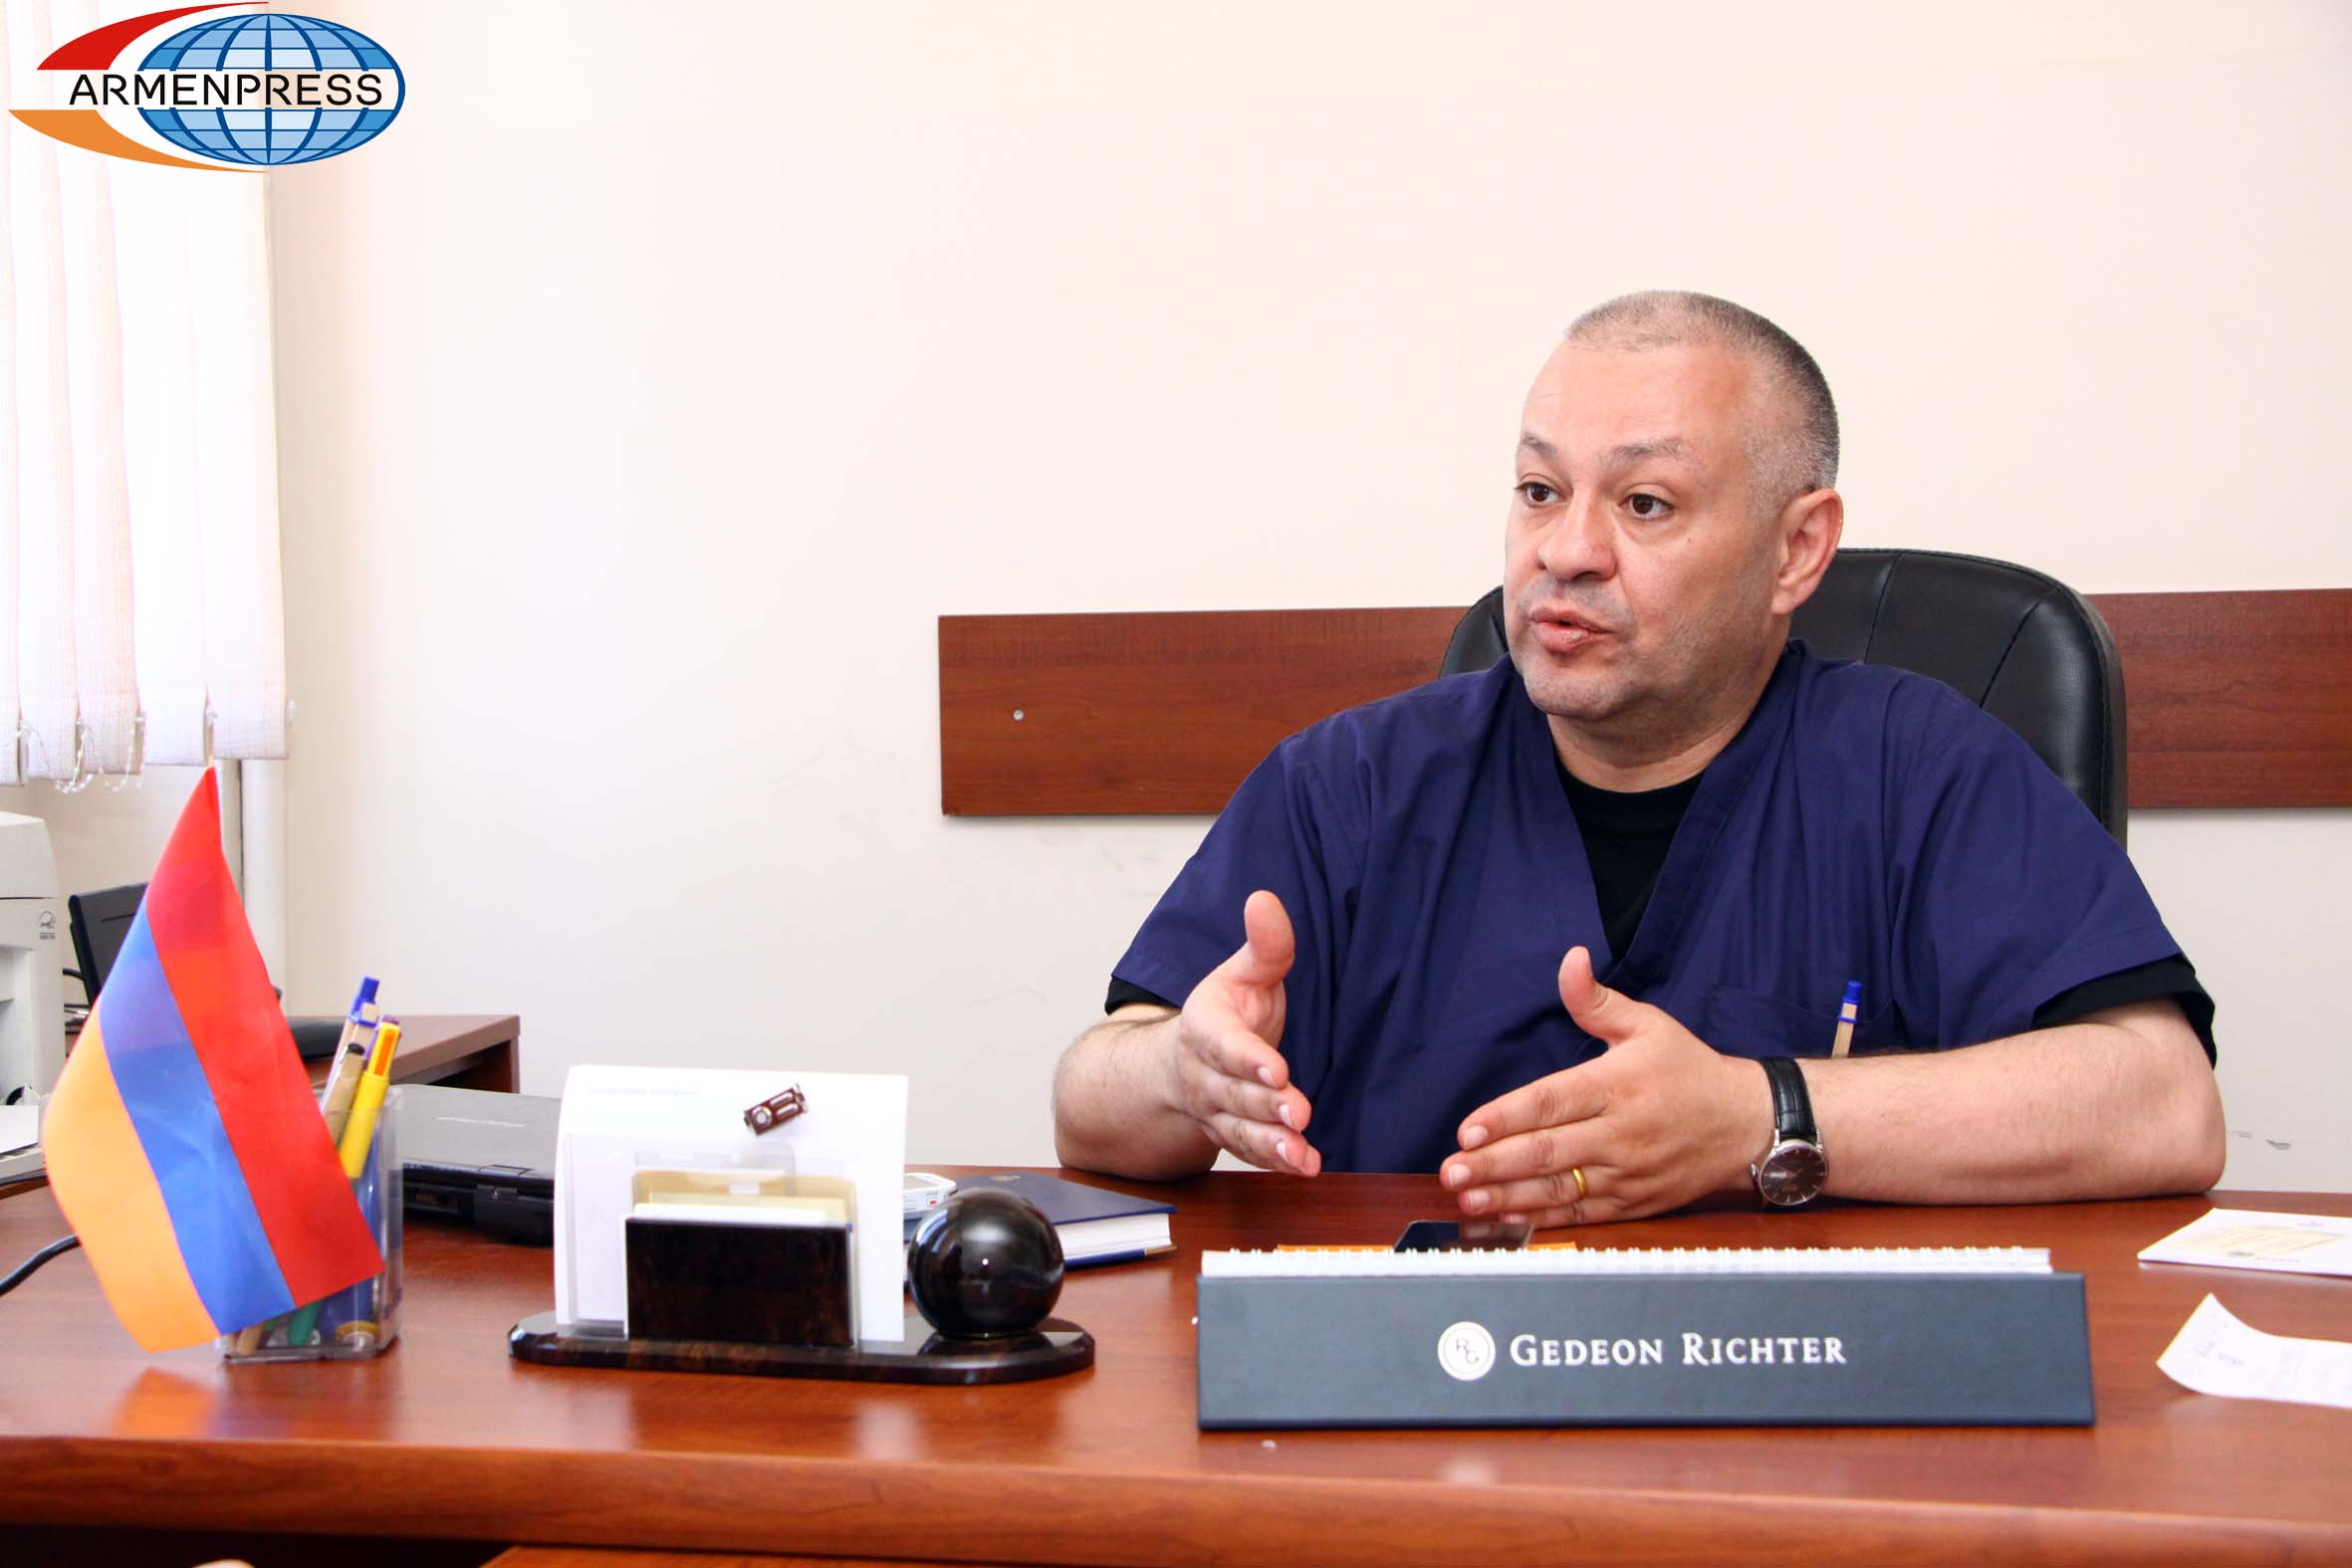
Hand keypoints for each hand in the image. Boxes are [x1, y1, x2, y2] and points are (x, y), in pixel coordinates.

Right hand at [1163, 890, 1320, 1175]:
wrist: (1184, 1061)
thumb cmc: (1225, 1012)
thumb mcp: (1243, 972)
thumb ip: (1264, 944)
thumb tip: (1265, 899)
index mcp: (1204, 1027)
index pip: (1223, 1044)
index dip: (1247, 1058)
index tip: (1277, 1069)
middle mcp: (1203, 1074)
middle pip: (1233, 1092)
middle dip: (1265, 1103)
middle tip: (1299, 1112)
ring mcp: (1215, 1110)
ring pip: (1239, 1130)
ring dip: (1270, 1143)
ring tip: (1301, 1151)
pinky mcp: (1231, 1135)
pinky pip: (1249, 1153)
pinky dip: (1275, 1163)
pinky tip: (1304, 1167)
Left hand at [1438, 946, 1761, 1224]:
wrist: (1745, 1123)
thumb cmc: (1688, 1070)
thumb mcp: (1648, 1025)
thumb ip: (1597, 1001)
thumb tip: (1570, 959)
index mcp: (1617, 1085)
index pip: (1552, 1102)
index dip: (1506, 1118)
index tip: (1467, 1130)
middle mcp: (1621, 1133)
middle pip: (1548, 1151)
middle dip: (1494, 1163)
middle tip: (1452, 1170)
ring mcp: (1627, 1173)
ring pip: (1560, 1188)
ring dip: (1508, 1195)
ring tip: (1466, 1198)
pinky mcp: (1634, 1203)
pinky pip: (1581, 1214)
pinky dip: (1541, 1218)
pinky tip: (1505, 1216)